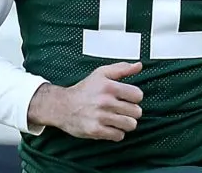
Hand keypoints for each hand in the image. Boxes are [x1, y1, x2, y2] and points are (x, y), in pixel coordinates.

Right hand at [28, 61, 143, 141]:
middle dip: (131, 111)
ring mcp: (100, 117)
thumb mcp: (101, 74)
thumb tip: (139, 66)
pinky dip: (116, 133)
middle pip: (136, 112)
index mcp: (109, 86)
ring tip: (117, 119)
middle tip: (122, 110)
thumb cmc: (84, 90)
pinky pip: (118, 136)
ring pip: (130, 125)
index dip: (134, 97)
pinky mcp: (95, 131)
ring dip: (126, 123)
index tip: (127, 98)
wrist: (61, 106)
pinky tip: (110, 126)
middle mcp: (105, 102)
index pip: (138, 96)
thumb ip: (122, 68)